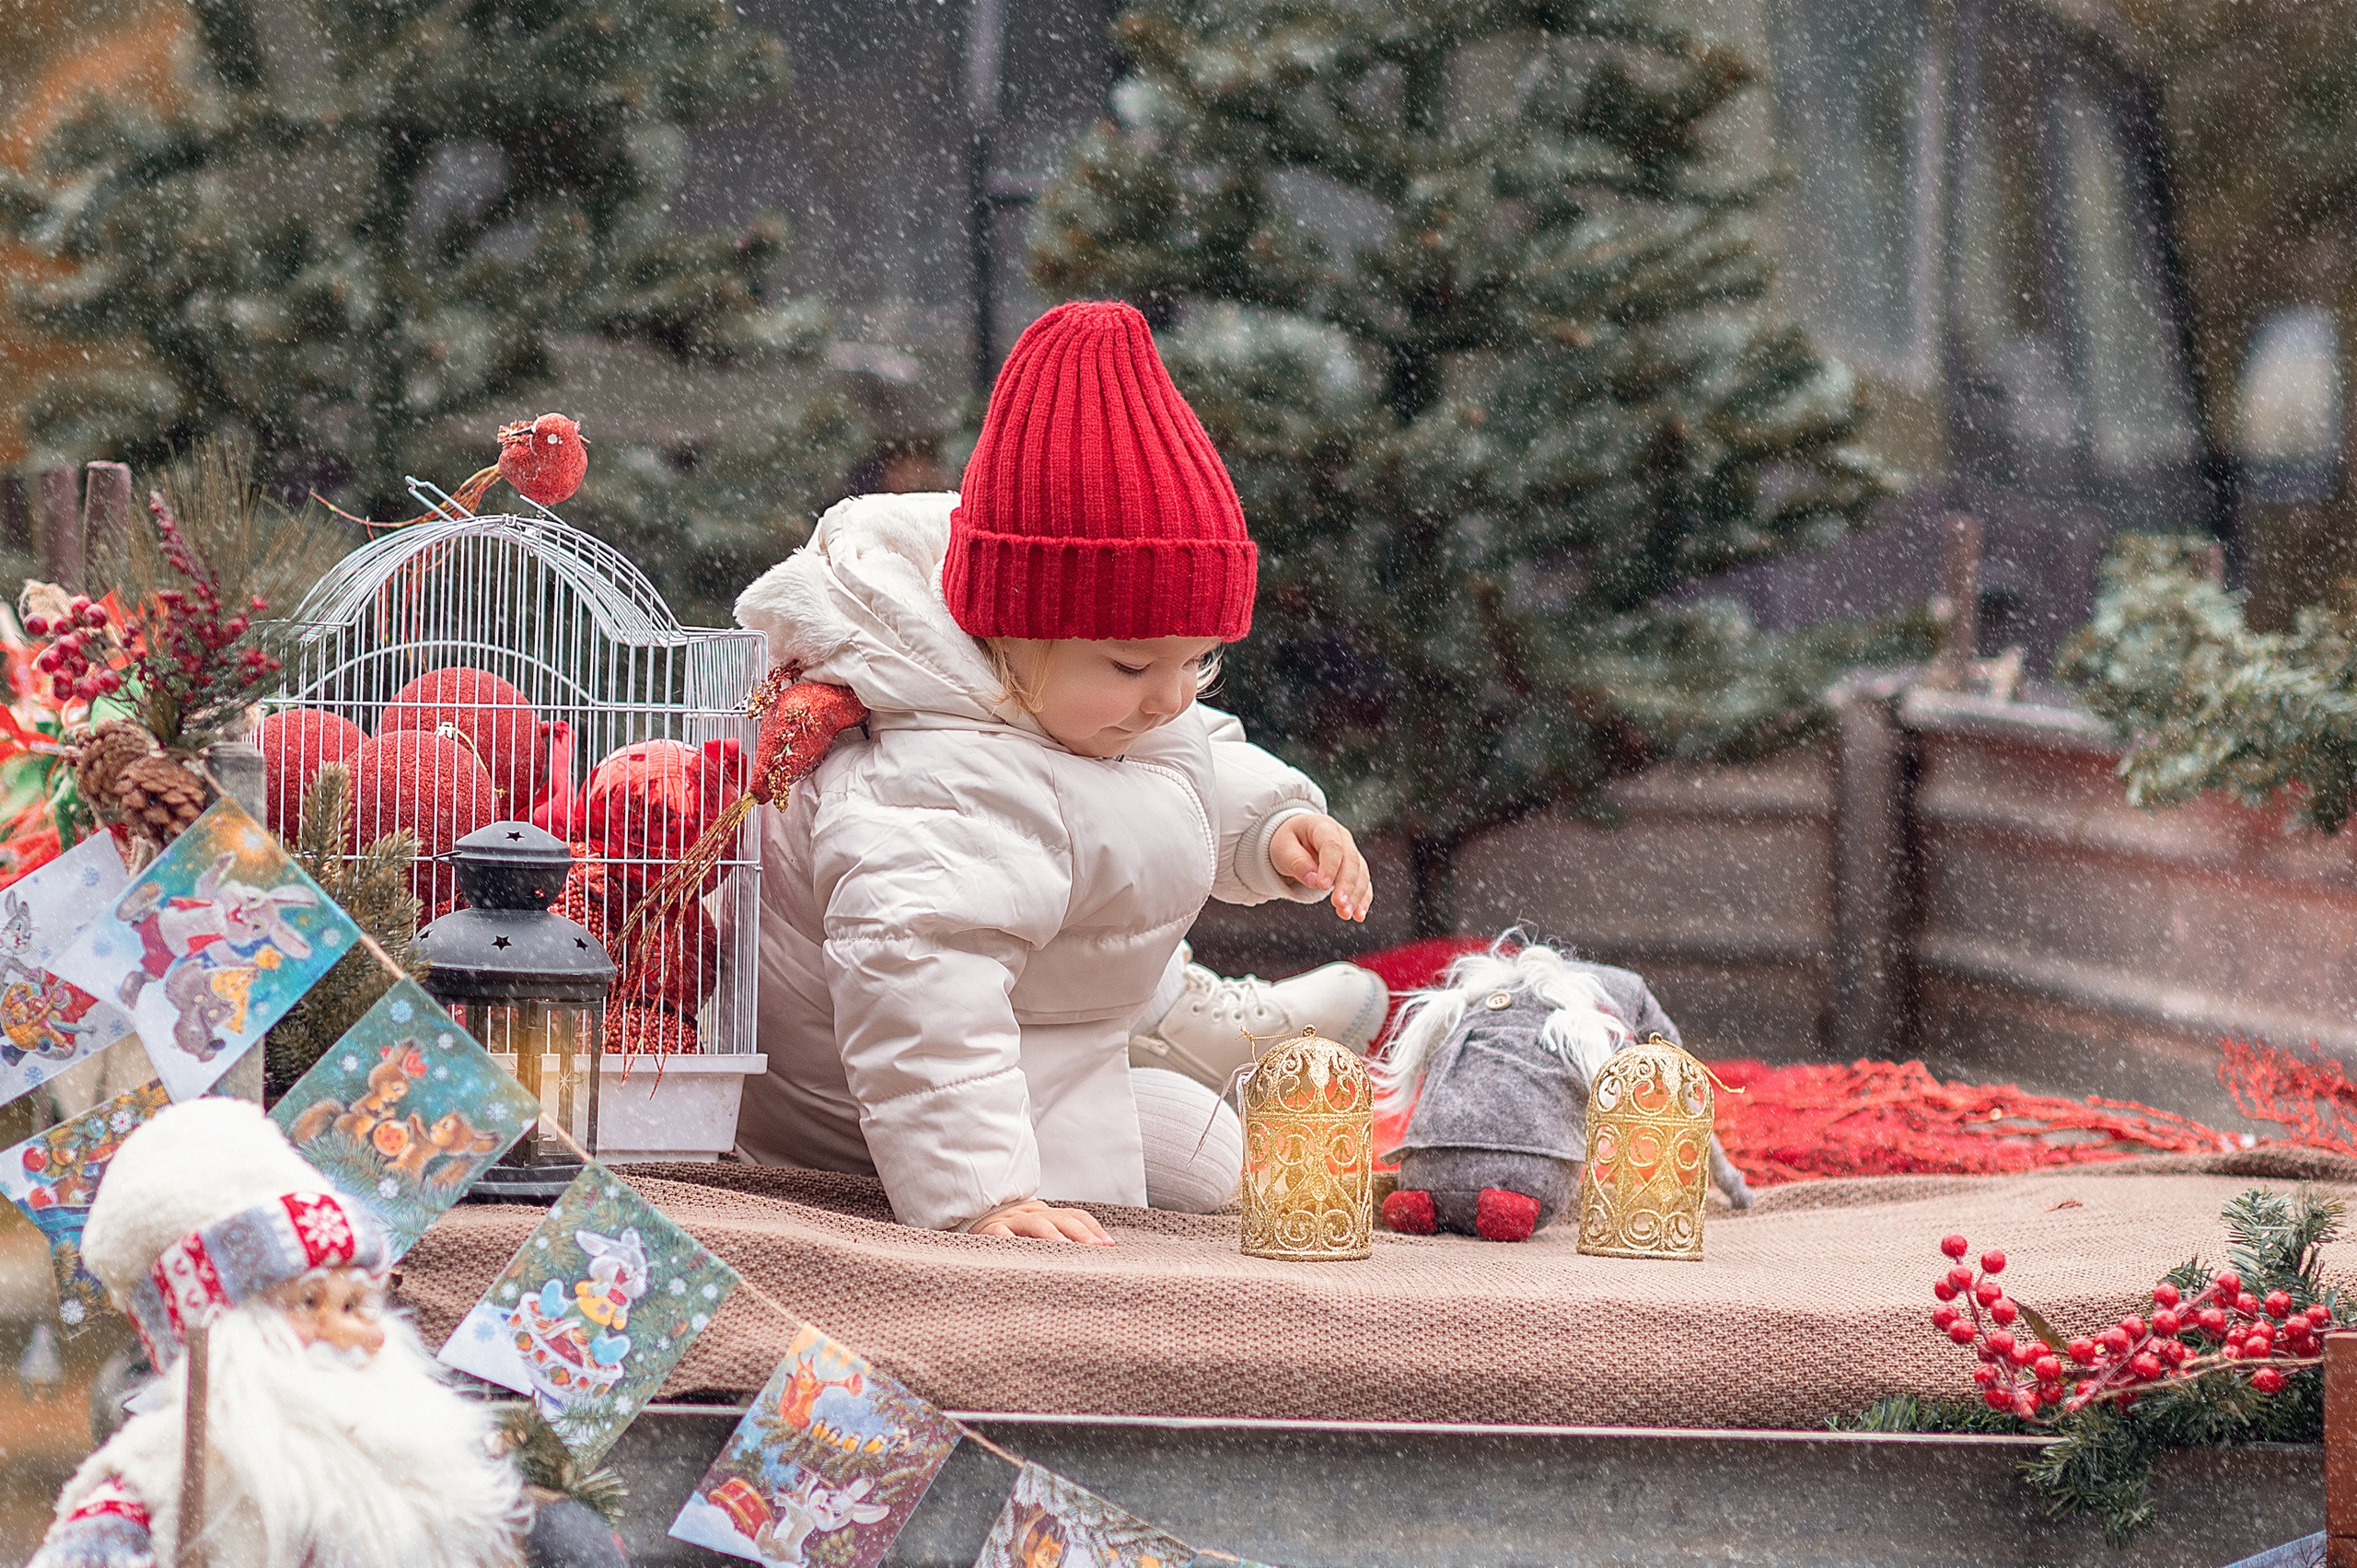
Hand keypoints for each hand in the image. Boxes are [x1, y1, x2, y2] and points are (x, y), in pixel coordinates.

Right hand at [969, 1199, 1113, 1244]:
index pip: (1074, 1215)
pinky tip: (1021, 1250)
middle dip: (1080, 1232)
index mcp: (1046, 1213)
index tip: (1108, 1245)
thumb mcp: (1038, 1237)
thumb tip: (1097, 1252)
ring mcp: (1010, 1220)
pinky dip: (1011, 1239)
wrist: (972, 1228)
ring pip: (1034, 1223)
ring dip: (1051, 1234)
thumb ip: (1061, 1242)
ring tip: (1066, 1246)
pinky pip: (1000, 1233)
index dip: (1093, 1227)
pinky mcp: (988, 1231)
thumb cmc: (1012, 1239)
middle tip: (1095, 1246)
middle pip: (1060, 1218)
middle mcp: (1030, 1213)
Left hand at [1269, 812, 1372, 921]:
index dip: (1330, 866)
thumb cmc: (1288, 841)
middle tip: (1339, 905)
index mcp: (1323, 827)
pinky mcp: (1355, 868)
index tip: (1323, 887)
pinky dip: (1363, 899)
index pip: (1332, 846)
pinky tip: (1358, 914)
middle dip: (1346, 885)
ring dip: (1356, 895)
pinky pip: (1364, 883)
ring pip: (1360, 874)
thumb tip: (1313, 881)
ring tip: (1346, 914)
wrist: (1296, 839)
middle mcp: (1343, 838)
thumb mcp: (1283, 848)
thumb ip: (1297, 863)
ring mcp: (1351, 852)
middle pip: (1351, 861)